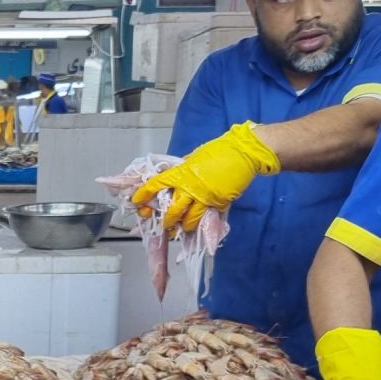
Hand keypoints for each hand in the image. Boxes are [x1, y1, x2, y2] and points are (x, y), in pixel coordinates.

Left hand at [131, 121, 279, 233]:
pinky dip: (203, 223)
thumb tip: (174, 175)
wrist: (244, 152)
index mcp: (183, 173)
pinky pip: (208, 218)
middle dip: (166, 220)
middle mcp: (191, 187)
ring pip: (189, 219)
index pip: (157, 184)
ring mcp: (206, 197)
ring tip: (182, 229)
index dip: (144, 193)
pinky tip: (200, 226)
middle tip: (164, 225)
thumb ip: (183, 168)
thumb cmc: (220, 150)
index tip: (136, 200)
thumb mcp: (195, 157)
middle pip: (172, 210)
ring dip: (184, 226)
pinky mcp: (219, 203)